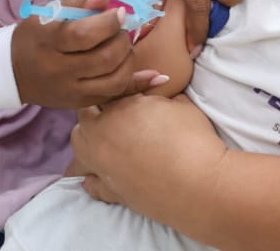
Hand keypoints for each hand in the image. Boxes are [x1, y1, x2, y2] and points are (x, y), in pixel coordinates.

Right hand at [11, 0, 163, 108]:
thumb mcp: (49, 14)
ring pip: (114, 81)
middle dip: (122, 40)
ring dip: (129, 59)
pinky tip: (157, 76)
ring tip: (123, 46)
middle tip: (122, 29)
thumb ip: (80, 4)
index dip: (108, 23)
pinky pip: (116, 97)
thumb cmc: (33, 36)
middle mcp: (61, 72)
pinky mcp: (82, 104)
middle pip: (104, 59)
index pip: (84, 36)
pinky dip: (139, 86)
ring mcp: (73, 92)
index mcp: (50, 44)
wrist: (11, 72)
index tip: (119, 12)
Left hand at [71, 94, 226, 212]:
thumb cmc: (193, 140)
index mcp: (118, 109)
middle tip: (120, 112)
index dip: (123, 89)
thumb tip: (156, 96)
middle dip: (98, 111)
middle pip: (85, 116)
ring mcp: (103, 165)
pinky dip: (91, 177)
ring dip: (88, 139)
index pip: (108, 91)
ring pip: (79, 146)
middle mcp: (102, 136)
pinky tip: (98, 174)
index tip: (138, 92)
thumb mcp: (179, 104)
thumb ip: (159, 97)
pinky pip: (90, 183)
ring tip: (107, 138)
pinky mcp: (112, 191)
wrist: (200, 186)